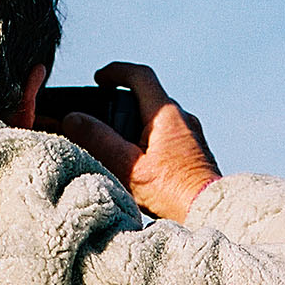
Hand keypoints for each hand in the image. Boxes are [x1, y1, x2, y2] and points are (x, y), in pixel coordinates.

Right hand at [47, 63, 220, 222]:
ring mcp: (192, 135)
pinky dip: (149, 139)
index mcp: (167, 114)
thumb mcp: (128, 166)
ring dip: (135, 125)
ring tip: (118, 148)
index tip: (99, 79)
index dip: (116, 72)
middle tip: (102, 121)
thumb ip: (99, 140)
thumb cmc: (173, 192)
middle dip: (122, 104)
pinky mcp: (196, 152)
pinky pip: (168, 135)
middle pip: (147, 98)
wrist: (211, 212)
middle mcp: (184, 118)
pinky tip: (139, 164)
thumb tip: (73, 119)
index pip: (140, 75)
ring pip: (158, 118)